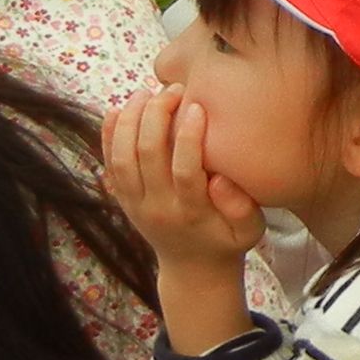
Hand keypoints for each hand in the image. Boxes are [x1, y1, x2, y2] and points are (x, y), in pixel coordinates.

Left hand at [103, 88, 266, 266]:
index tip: (197, 106)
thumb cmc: (227, 241)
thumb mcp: (251, 231)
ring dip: (131, 120)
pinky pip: (108, 164)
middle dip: (157, 115)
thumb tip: (219, 178)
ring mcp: (135, 204)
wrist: (192, 269)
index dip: (188, 136)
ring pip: (122, 157)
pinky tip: (119, 110)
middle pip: (147, 156)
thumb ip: (242, 206)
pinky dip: (109, 136)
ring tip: (146, 93)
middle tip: (174, 90)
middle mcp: (158, 208)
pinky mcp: (122, 199)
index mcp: (192, 213)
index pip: (185, 171)